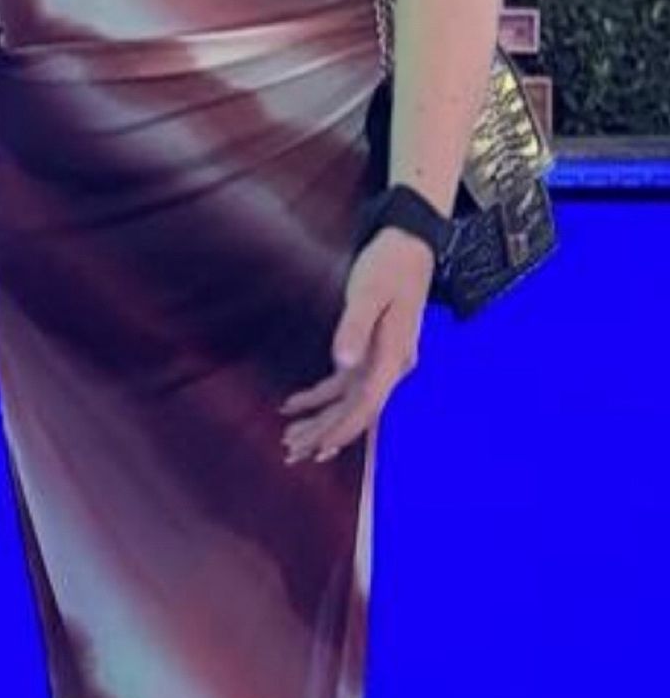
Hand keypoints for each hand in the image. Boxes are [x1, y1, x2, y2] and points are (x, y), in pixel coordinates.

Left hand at [280, 230, 433, 461]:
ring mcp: (381, 361)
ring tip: (289, 439)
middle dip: (324, 434)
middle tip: (291, 453)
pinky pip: (344, 383)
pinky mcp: (371, 351)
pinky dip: (319, 396)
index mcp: (393, 358)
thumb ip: (354, 328)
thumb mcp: (368, 294)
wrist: (409, 244)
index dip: (341, 429)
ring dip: (320, 421)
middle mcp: (390, 366)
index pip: (365, 405)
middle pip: (355, 411)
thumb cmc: (389, 266)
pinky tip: (293, 405)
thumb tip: (342, 362)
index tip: (317, 450)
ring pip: (348, 402)